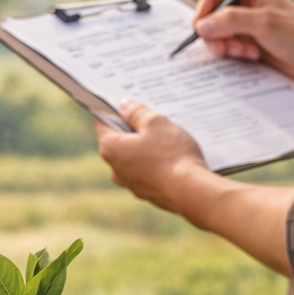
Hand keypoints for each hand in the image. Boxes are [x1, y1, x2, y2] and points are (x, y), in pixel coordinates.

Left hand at [95, 100, 293, 277]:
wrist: (191, 192)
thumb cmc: (172, 154)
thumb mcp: (156, 123)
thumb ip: (137, 112)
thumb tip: (124, 105)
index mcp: (110, 149)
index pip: (102, 122)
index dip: (113, 109)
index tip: (127, 102)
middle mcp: (114, 169)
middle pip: (119, 141)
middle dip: (133, 127)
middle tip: (152, 116)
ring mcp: (130, 184)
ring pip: (134, 157)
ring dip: (146, 145)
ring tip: (167, 135)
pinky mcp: (146, 193)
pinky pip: (147, 171)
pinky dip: (155, 162)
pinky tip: (172, 155)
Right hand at [192, 0, 293, 81]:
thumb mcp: (265, 23)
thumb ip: (232, 21)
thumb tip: (201, 25)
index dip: (205, 3)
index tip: (202, 25)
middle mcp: (243, 3)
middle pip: (209, 12)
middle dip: (215, 32)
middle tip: (226, 48)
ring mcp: (241, 23)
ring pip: (213, 32)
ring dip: (224, 45)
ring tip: (245, 52)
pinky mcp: (241, 41)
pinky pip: (222, 46)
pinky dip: (230, 53)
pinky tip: (250, 56)